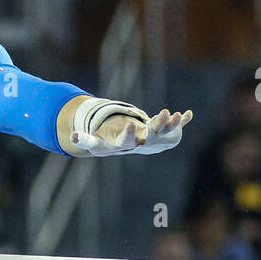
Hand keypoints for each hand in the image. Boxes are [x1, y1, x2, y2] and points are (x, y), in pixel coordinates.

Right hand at [72, 108, 192, 156]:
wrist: (136, 147)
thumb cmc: (112, 143)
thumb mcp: (98, 144)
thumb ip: (85, 141)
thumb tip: (71, 137)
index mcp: (125, 145)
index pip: (126, 141)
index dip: (129, 134)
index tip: (131, 124)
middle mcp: (142, 143)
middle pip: (151, 136)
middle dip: (156, 126)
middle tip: (164, 113)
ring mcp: (155, 139)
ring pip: (164, 131)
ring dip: (171, 122)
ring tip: (175, 112)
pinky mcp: (165, 134)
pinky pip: (175, 128)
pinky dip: (182, 122)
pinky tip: (189, 115)